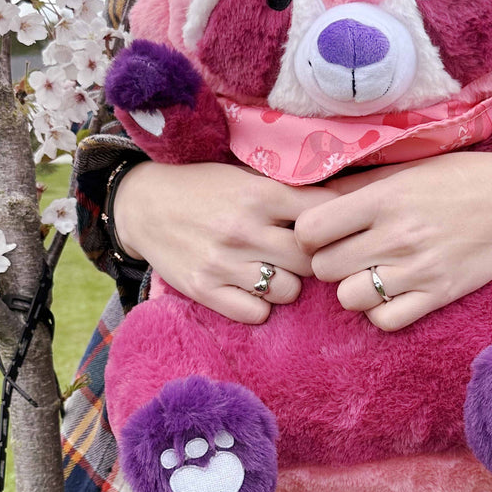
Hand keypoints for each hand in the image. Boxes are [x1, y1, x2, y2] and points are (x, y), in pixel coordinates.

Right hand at [113, 161, 336, 322]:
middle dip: (314, 261)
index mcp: (260, 194)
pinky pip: (256, 314)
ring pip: (288, 292)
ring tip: (275, 272)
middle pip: (311, 261)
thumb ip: (289, 192)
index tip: (336, 232)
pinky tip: (252, 289)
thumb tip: (349, 198)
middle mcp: (244, 229)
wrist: (142, 205)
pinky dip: (260, 306)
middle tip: (305, 258)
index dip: (337, 227)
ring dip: (288, 285)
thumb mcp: (246, 178)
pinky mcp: (204, 289)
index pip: (324, 216)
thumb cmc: (204, 188)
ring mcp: (223, 263)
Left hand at [294, 151, 491, 330]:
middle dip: (327, 261)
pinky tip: (390, 292)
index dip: (309, 233)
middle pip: (324, 267)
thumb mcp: (406, 169)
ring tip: (368, 272)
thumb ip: (357, 185)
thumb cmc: (458, 180)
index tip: (322, 230)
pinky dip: (380, 310)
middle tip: (346, 252)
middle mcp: (398, 235)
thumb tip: (308, 194)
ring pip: (348, 298)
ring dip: (352, 288)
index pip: (310, 229)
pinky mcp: (438, 296)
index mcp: (385, 198)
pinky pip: (384, 320)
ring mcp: (418, 270)